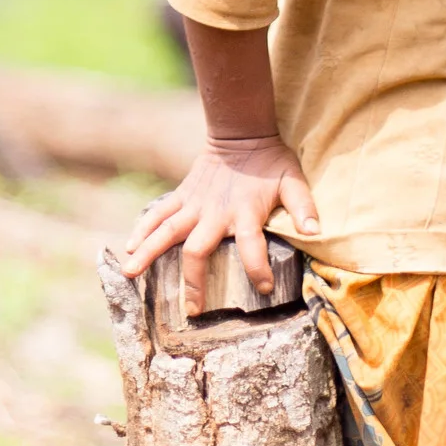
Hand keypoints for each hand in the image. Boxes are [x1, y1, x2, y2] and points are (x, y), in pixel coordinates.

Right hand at [119, 136, 318, 315]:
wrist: (240, 134)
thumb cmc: (270, 162)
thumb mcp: (293, 181)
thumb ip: (304, 207)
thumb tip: (316, 232)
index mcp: (245, 212)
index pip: (252, 246)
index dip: (258, 269)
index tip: (265, 289)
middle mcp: (215, 212)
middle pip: (198, 250)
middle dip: (194, 281)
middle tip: (192, 310)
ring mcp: (194, 205)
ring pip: (166, 231)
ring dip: (149, 252)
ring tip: (131, 274)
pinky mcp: (182, 197)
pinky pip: (158, 214)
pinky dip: (142, 228)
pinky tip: (129, 247)